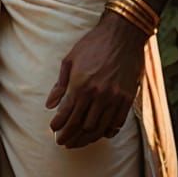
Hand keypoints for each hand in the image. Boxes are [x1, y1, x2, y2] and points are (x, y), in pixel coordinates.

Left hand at [46, 11, 147, 148]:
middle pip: (82, 124)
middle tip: (63, 142)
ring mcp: (114, 98)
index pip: (67, 113)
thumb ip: (60, 84)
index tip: (54, 131)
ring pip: (99, 128)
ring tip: (78, 141)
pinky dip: (107, 132)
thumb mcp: (70, 59)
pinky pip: (116, 123)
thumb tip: (50, 104)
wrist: (122, 35)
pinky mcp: (127, 99)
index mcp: (80, 84)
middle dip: (70, 135)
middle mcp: (97, 94)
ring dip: (86, 137)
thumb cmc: (93, 44)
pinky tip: (99, 134)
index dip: (59, 125)